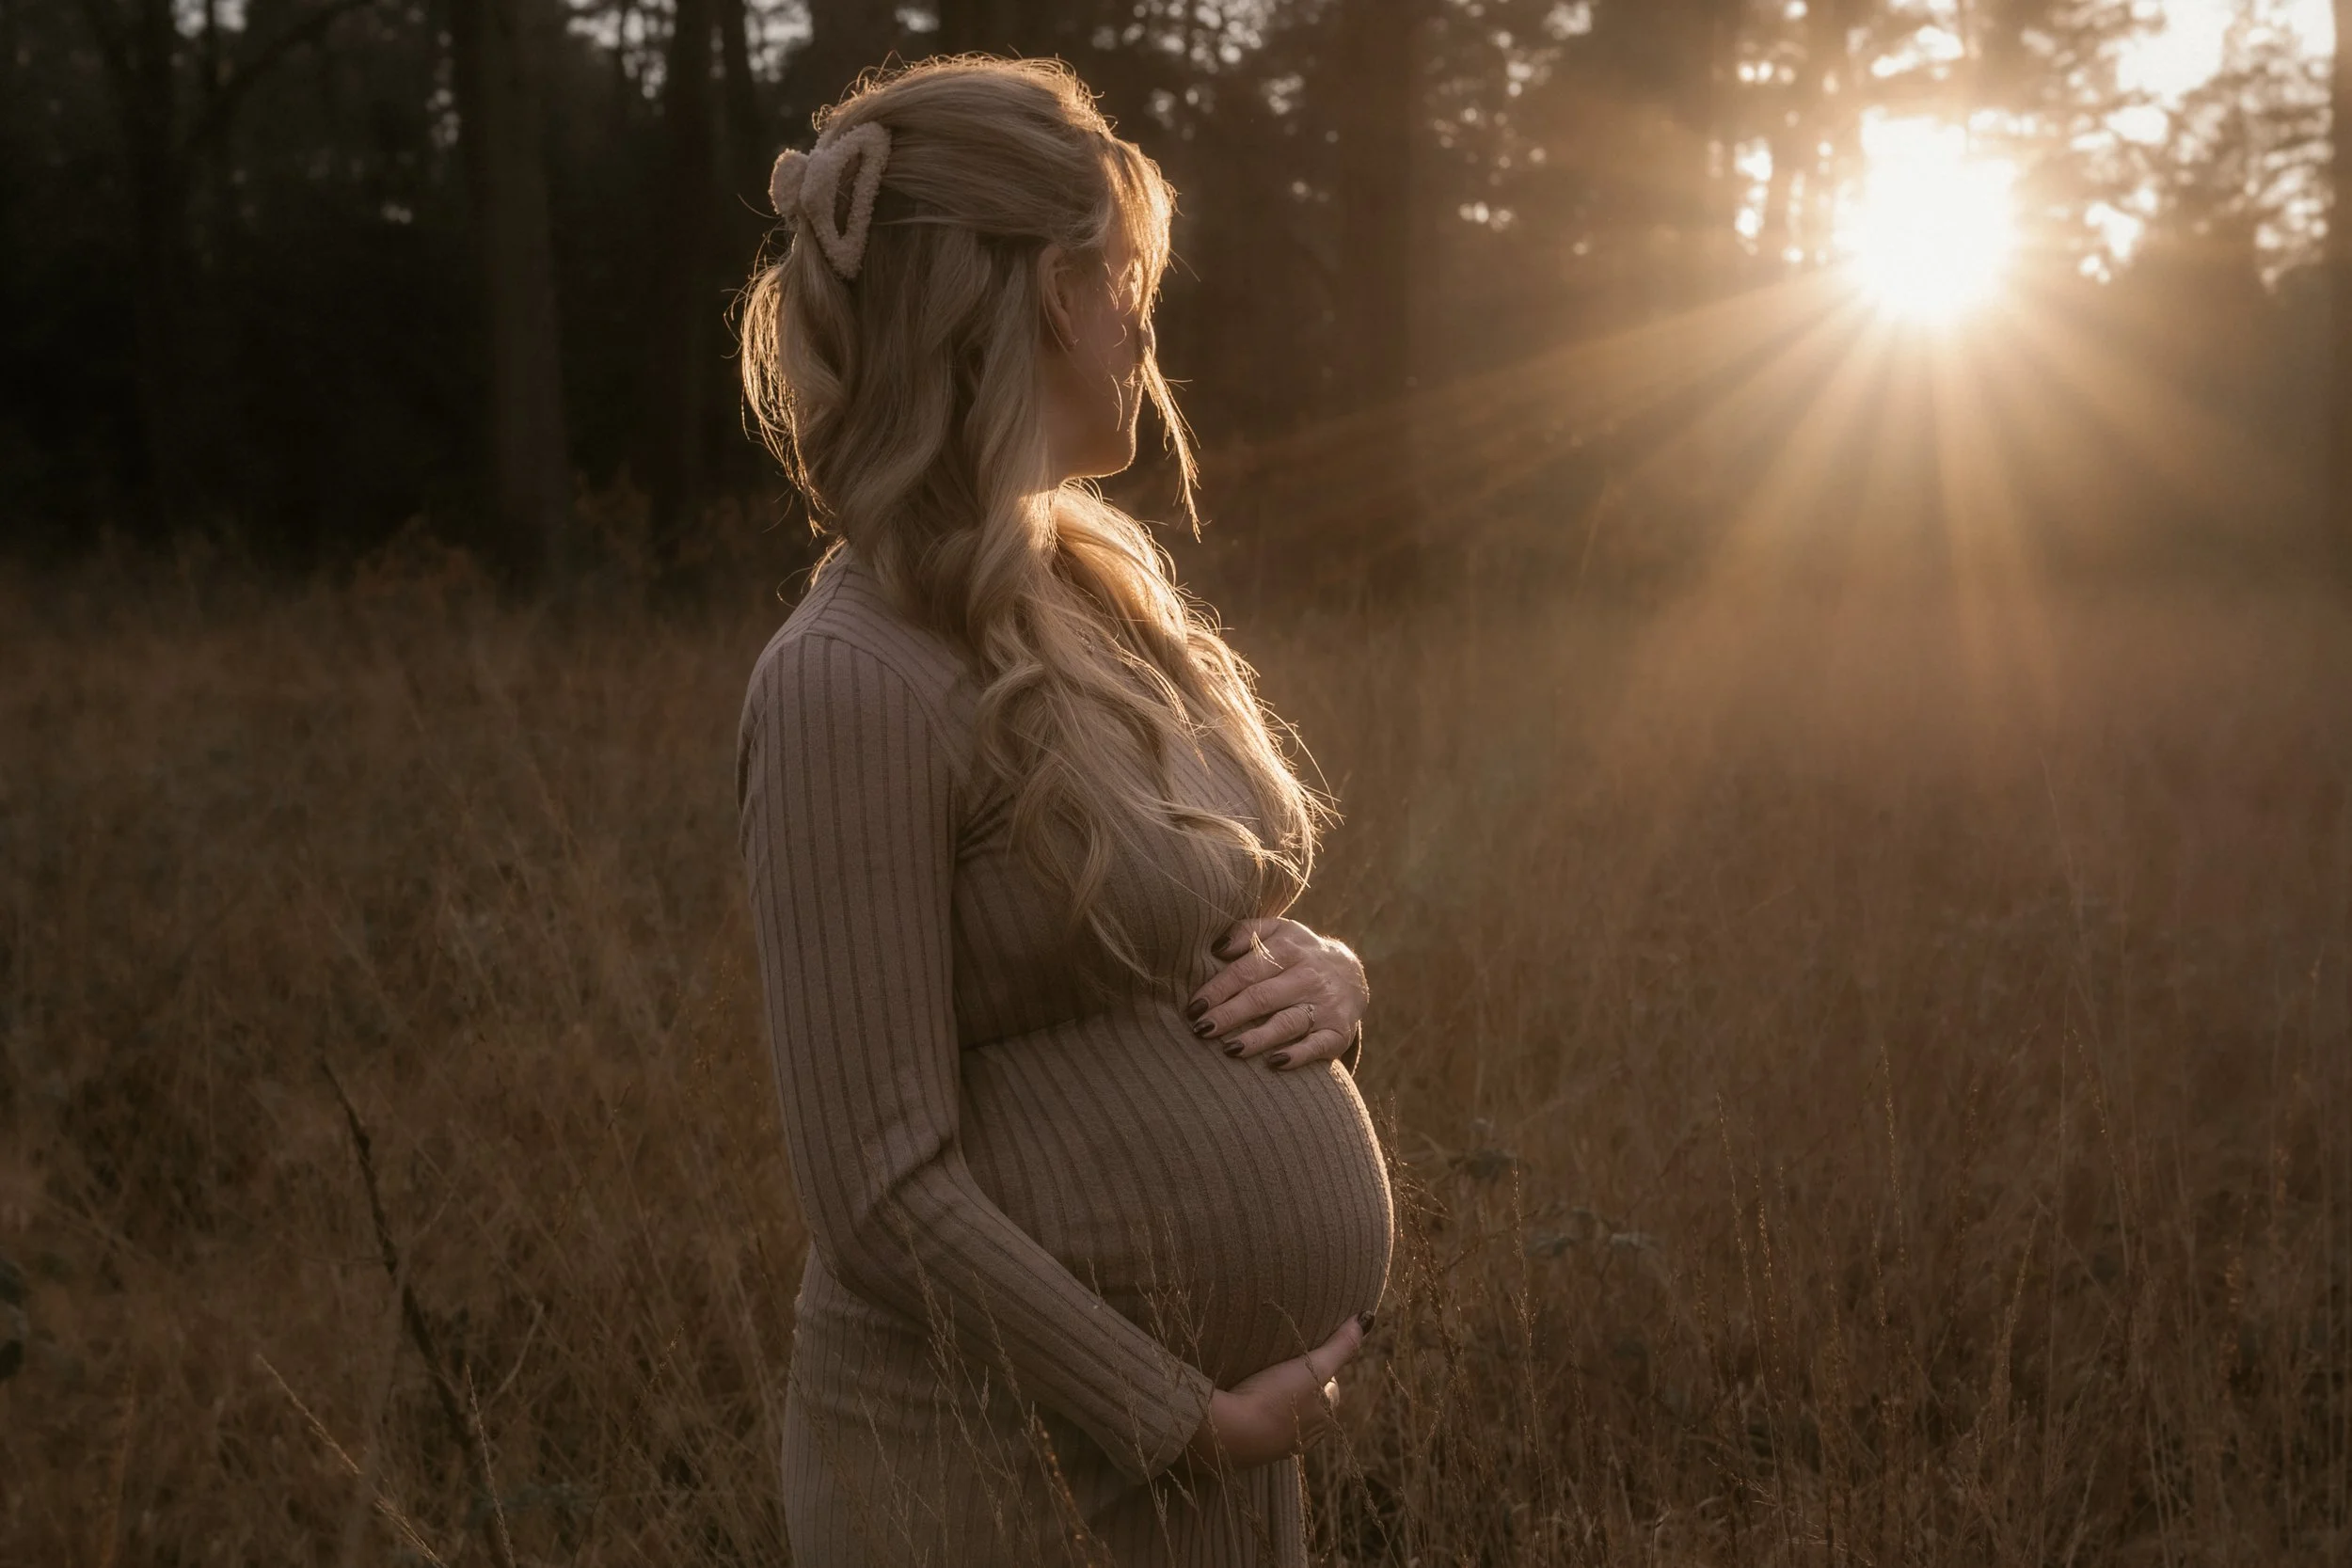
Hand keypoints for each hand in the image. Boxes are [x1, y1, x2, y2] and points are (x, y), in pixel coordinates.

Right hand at [1185, 1313, 1372, 1468]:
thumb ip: (1340, 1346)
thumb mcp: (1312, 1366)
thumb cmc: (1275, 1397)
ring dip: (1279, 1403)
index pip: (1330, 1389)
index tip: (1303, 1357)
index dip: (1320, 1370)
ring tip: (1261, 1383)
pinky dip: (1259, 1417)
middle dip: (1301, 1388)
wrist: (1229, 1434)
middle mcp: (1307, 1437)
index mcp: (1325, 1419)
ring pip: (1288, 1418)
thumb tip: (1367, 1317)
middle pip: (1311, 1405)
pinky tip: (1246, 1406)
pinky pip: (1263, 1429)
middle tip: (1281, 1367)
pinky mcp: (1252, 1451)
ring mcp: (1279, 1447)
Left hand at [1186, 917, 1367, 1069]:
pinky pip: (1319, 1046)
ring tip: (1230, 1049)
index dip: (1218, 989)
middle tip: (1201, 1030)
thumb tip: (1216, 947)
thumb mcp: (1277, 931)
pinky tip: (1275, 1063)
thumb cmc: (1297, 953)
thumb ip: (1246, 932)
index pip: (1247, 971)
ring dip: (1258, 1038)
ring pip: (1288, 1022)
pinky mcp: (1339, 1031)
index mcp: (1288, 950)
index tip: (1194, 1007)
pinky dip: (1299, 1055)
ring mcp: (1325, 1005)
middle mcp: (1308, 976)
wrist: (1352, 973)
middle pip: (1263, 997)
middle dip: (1229, 1015)